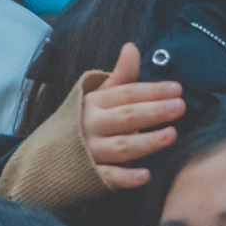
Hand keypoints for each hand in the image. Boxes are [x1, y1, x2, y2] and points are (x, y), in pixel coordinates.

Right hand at [80, 43, 184, 190]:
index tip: (177, 88)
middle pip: (126, 117)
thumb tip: (132, 47)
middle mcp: (91, 126)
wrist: (45, 158)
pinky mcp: (90, 176)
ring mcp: (90, 152)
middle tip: (180, 107)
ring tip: (171, 135)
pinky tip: (144, 175)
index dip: (152, 91)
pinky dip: (125, 178)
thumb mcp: (97, 96)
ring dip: (146, 142)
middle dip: (154, 111)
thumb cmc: (81, 122)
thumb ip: (120, 76)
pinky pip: (108, 177)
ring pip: (121, 147)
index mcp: (94, 104)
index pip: (126, 94)